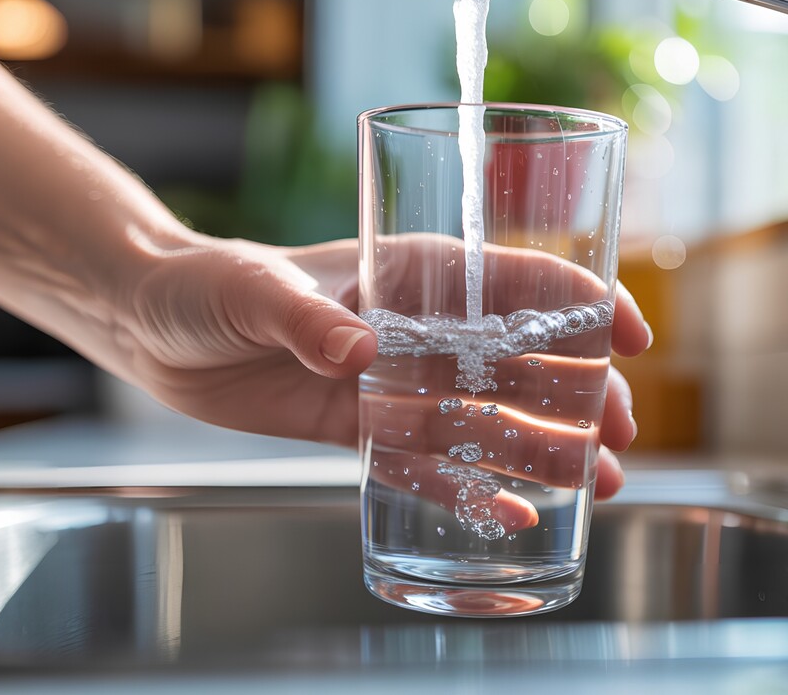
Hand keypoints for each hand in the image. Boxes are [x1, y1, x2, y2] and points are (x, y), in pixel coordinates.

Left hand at [118, 233, 650, 501]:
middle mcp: (419, 327)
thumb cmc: (209, 284)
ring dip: (546, 446)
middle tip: (618, 434)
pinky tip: (519, 515)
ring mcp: (396, 381)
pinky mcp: (364, 428)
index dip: (583, 301)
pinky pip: (430, 464)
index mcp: (412, 271)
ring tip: (598, 483)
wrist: (157, 328)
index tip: (630, 336)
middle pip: (521, 358)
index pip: (517, 277)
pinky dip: (472, 490)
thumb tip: (361, 351)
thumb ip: (306, 317)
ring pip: (488, 416)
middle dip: (579, 391)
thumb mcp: (254, 290)